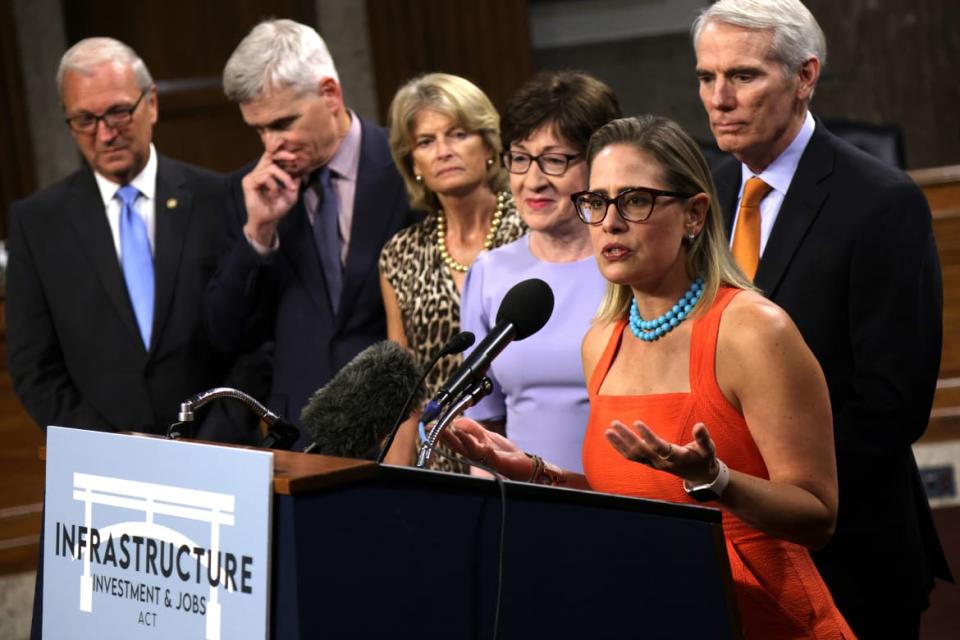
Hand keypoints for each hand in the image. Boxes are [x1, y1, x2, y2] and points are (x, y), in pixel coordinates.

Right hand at [241, 149, 300, 246]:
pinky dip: (274, 185)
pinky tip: (274, 195)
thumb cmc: (278, 208)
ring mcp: (252, 176)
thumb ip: (295, 180)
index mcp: (266, 172)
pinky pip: (265, 177)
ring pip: (271, 167)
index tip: (294, 156)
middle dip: (282, 155)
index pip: (272, 156)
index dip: (282, 152)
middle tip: (294, 159)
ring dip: (283, 178)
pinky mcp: (248, 182)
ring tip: (288, 189)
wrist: (268, 221)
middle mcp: (258, 172)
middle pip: (269, 155)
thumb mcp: (291, 193)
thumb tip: (301, 168)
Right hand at [441, 417, 531, 480]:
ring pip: (471, 450)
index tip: (430, 425)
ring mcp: (487, 459)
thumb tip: (457, 420)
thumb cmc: (505, 453)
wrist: (524, 466)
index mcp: (472, 448)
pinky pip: (490, 455)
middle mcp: (476, 455)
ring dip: (462, 441)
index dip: (442, 432)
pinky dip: (485, 450)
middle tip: (436, 429)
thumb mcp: (486, 436)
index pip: (453, 439)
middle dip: (446, 437)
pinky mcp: (499, 462)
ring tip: (453, 431)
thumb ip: (472, 428)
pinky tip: (481, 444)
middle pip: (458, 445)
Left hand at [605, 421, 719, 485]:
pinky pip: (633, 457)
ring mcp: (654, 464)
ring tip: (608, 431)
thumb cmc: (703, 459)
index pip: (658, 446)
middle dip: (626, 437)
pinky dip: (621, 448)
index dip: (647, 435)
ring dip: (620, 443)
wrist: (699, 476)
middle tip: (614, 423)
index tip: (637, 423)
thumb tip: (699, 425)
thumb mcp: (708, 449)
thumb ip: (703, 438)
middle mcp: (661, 462)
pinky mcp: (650, 463)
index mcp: (675, 457)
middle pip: (641, 450)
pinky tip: (612, 438)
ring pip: (634, 455)